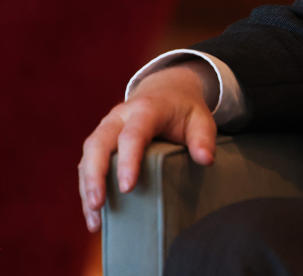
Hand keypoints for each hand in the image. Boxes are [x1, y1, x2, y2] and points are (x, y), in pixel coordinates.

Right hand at [78, 63, 217, 231]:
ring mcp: (105, 128)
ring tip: (95, 220)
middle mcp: (119, 117)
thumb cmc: (184, 110)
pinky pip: (87, 165)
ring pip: (88, 156)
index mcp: (146, 109)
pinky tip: (94, 215)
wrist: (167, 92)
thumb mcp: (201, 118)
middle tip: (99, 204)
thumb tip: (206, 160)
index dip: (128, 161)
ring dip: (87, 188)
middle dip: (95, 176)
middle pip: (98, 144)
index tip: (128, 188)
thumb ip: (203, 138)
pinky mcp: (99, 142)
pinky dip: (86, 190)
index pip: (132, 135)